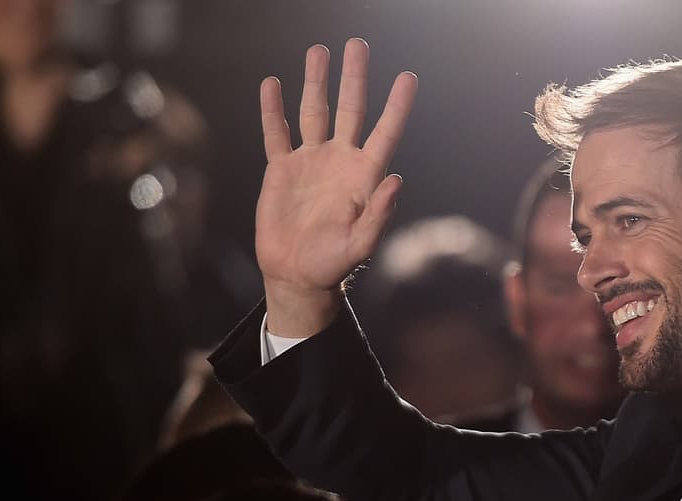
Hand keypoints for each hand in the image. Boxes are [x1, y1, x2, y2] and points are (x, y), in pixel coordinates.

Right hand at [255, 38, 416, 335]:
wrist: (296, 275)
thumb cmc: (333, 265)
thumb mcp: (361, 244)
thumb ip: (379, 214)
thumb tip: (397, 179)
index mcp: (364, 177)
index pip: (384, 132)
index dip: (397, 106)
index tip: (408, 77)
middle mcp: (340, 162)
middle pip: (350, 110)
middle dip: (354, 77)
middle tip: (357, 44)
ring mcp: (310, 162)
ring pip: (314, 112)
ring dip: (316, 82)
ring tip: (318, 51)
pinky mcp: (281, 169)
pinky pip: (277, 133)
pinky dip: (273, 109)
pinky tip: (273, 83)